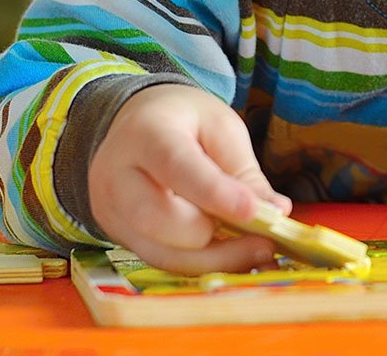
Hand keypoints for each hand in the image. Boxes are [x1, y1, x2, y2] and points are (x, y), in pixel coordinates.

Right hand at [88, 83, 290, 274]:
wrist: (138, 123)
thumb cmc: (185, 122)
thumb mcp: (222, 129)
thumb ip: (245, 172)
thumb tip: (276, 213)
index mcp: (145, 133)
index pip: (177, 167)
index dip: (216, 195)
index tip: (258, 213)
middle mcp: (116, 175)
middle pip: (158, 219)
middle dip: (213, 234)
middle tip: (262, 233)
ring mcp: (110, 210)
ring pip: (160, 253)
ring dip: (214, 259)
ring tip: (257, 250)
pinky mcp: (118, 236)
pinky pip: (162, 262)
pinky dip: (202, 264)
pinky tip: (234, 256)